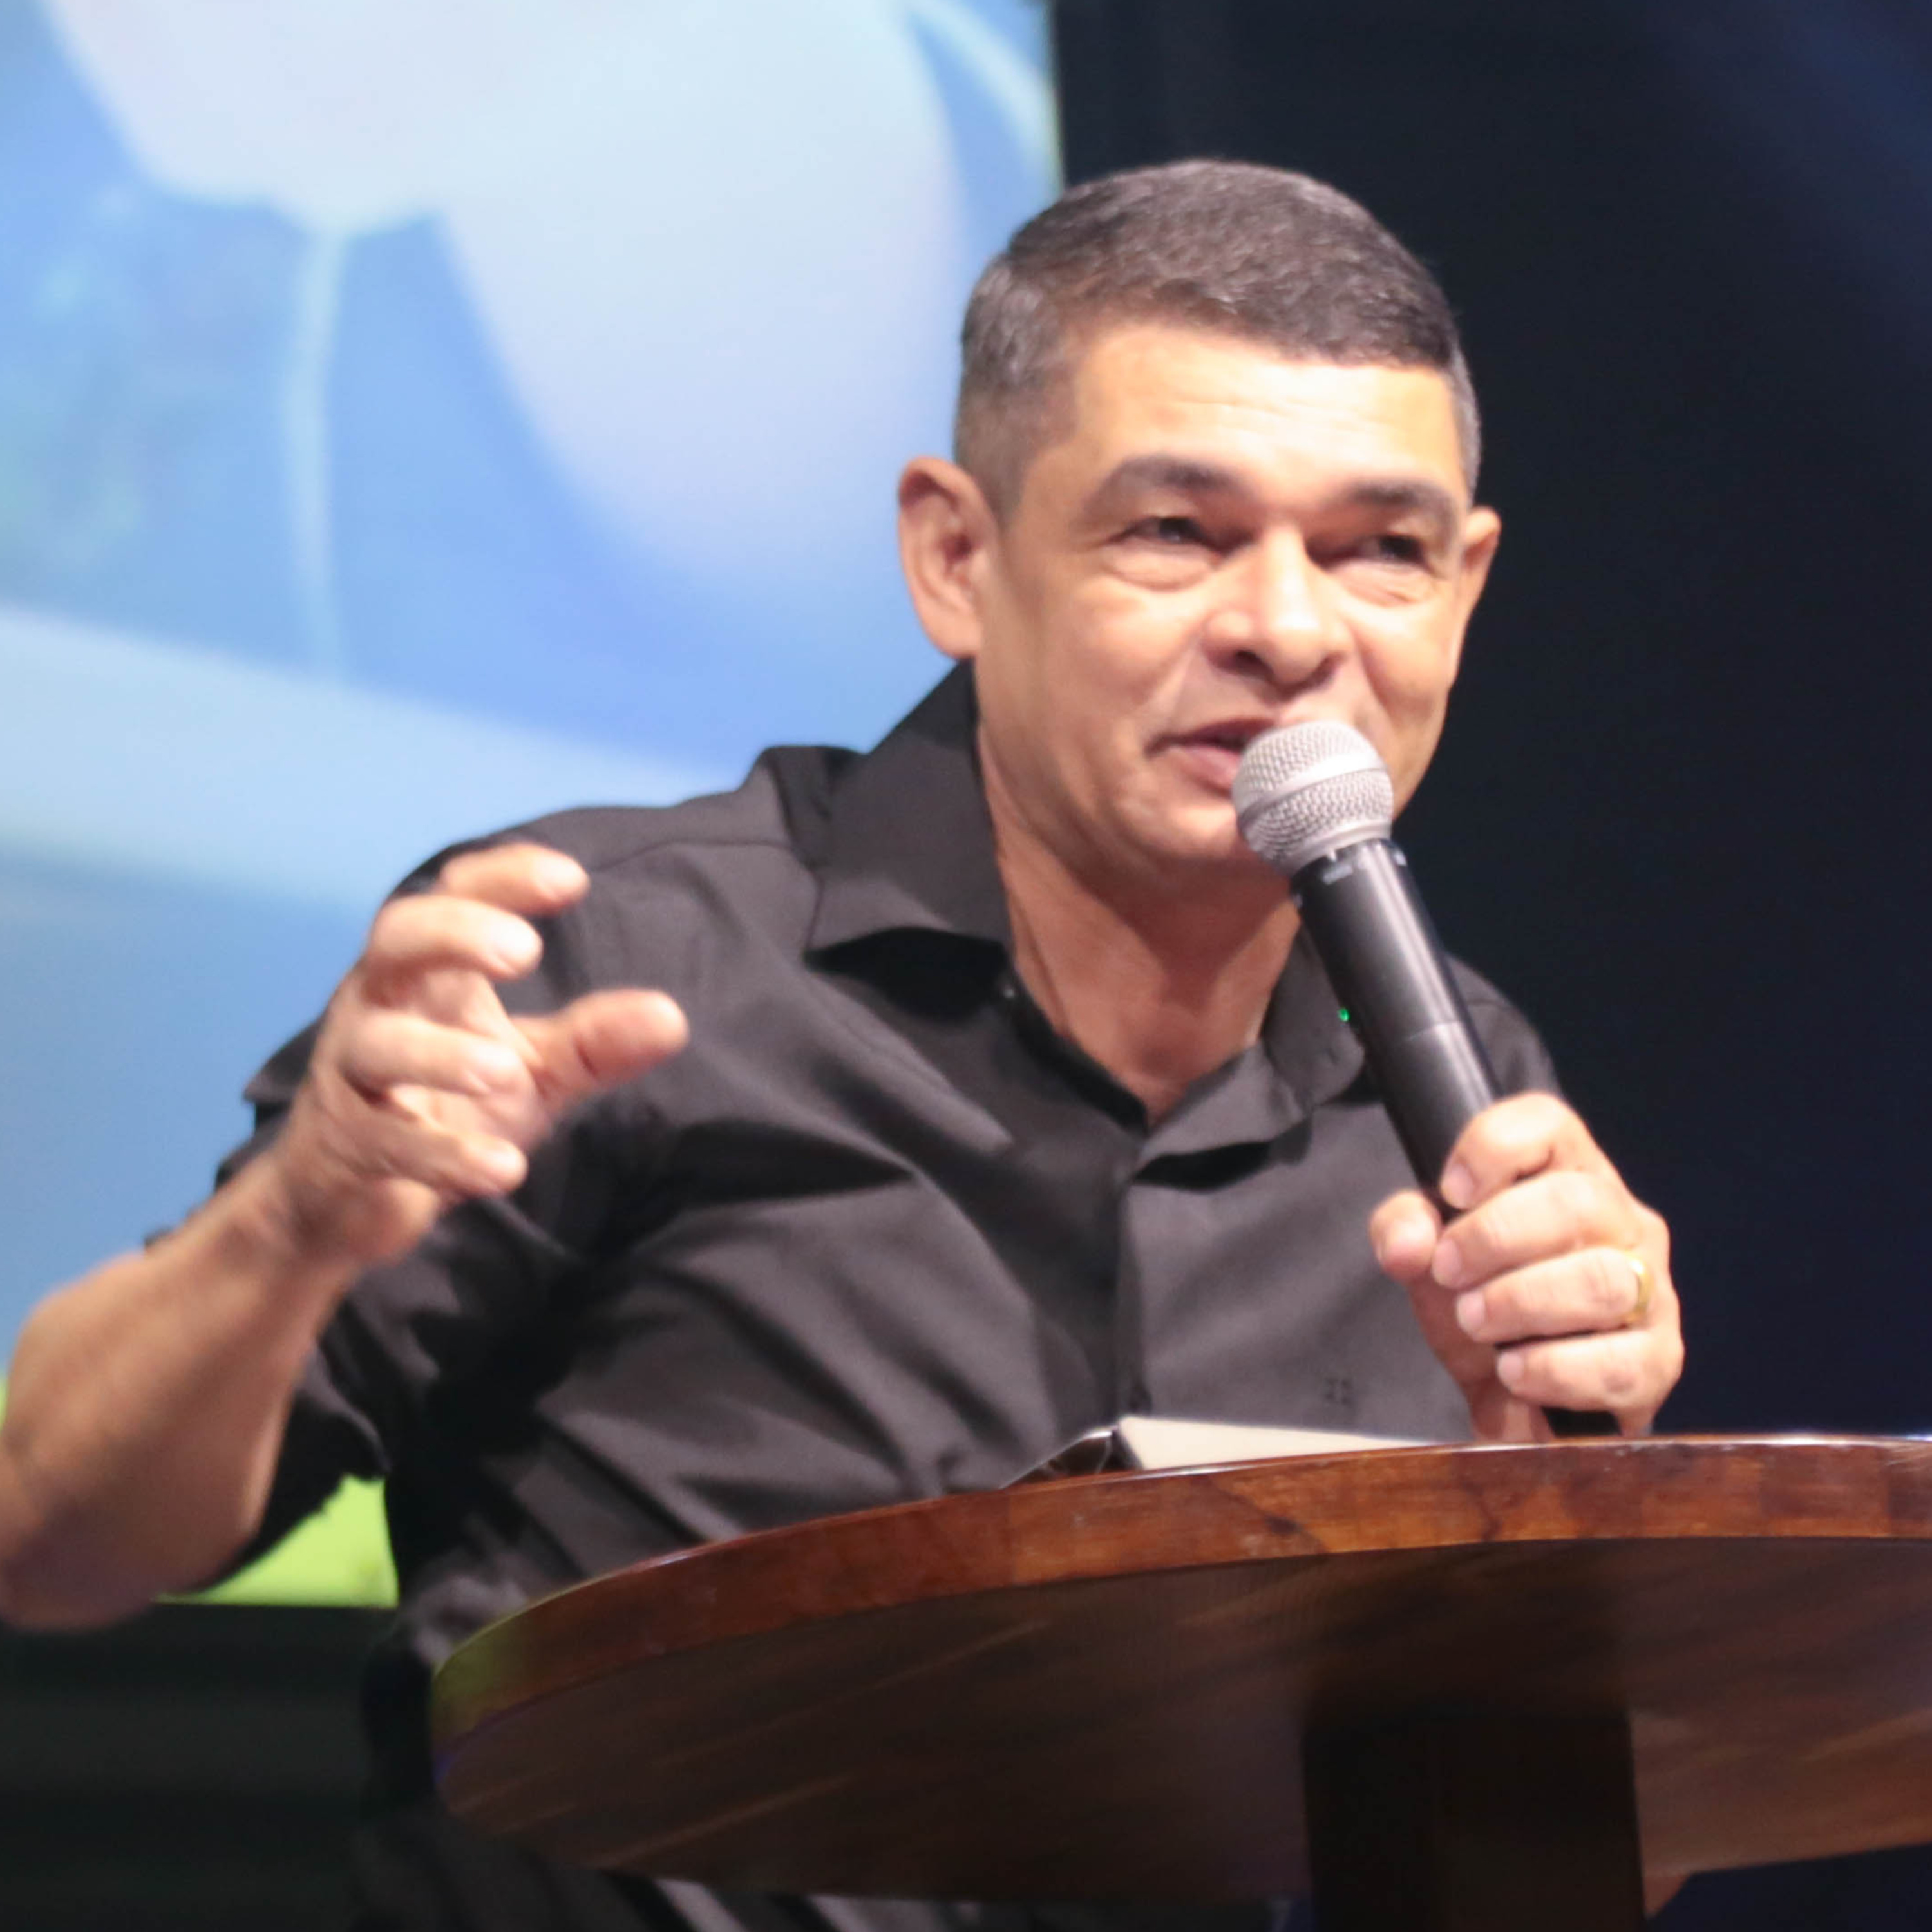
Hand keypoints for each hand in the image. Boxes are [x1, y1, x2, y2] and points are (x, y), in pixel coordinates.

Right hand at [260, 843, 687, 1271]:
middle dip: (453, 933)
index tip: (570, 878)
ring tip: (504, 1074)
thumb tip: (672, 1017)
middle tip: (524, 950)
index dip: (504, 878)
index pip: (456, 896)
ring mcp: (355, 1073)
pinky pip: (387, 1141)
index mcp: (431, 972)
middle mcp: (382, 1003)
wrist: (354, 1200)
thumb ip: (594, 1043)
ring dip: (441, 1055)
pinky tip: (502, 1170)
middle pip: (395, 939)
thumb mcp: (533, 1071)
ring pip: (377, 1045)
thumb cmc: (449, 1106)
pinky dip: (444, 1155)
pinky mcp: (346, 1144)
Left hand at [1368, 1094, 1681, 1439]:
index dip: (1493, 1148)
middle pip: (1577, 1202)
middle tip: (1449, 1272)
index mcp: (1568, 1172)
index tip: (1450, 1192)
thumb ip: (1404, 1230)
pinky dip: (1554, 1369)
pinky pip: (1618, 1362)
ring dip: (1522, 1303)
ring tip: (1476, 1321)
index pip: (1549, 1125)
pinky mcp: (1657, 1359)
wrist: (1511, 1388)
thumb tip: (1405, 1246)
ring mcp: (1651, 1289)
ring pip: (1602, 1280)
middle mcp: (1623, 1221)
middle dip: (1496, 1238)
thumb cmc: (1481, 1294)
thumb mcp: (1429, 1255)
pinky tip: (1515, 1371)